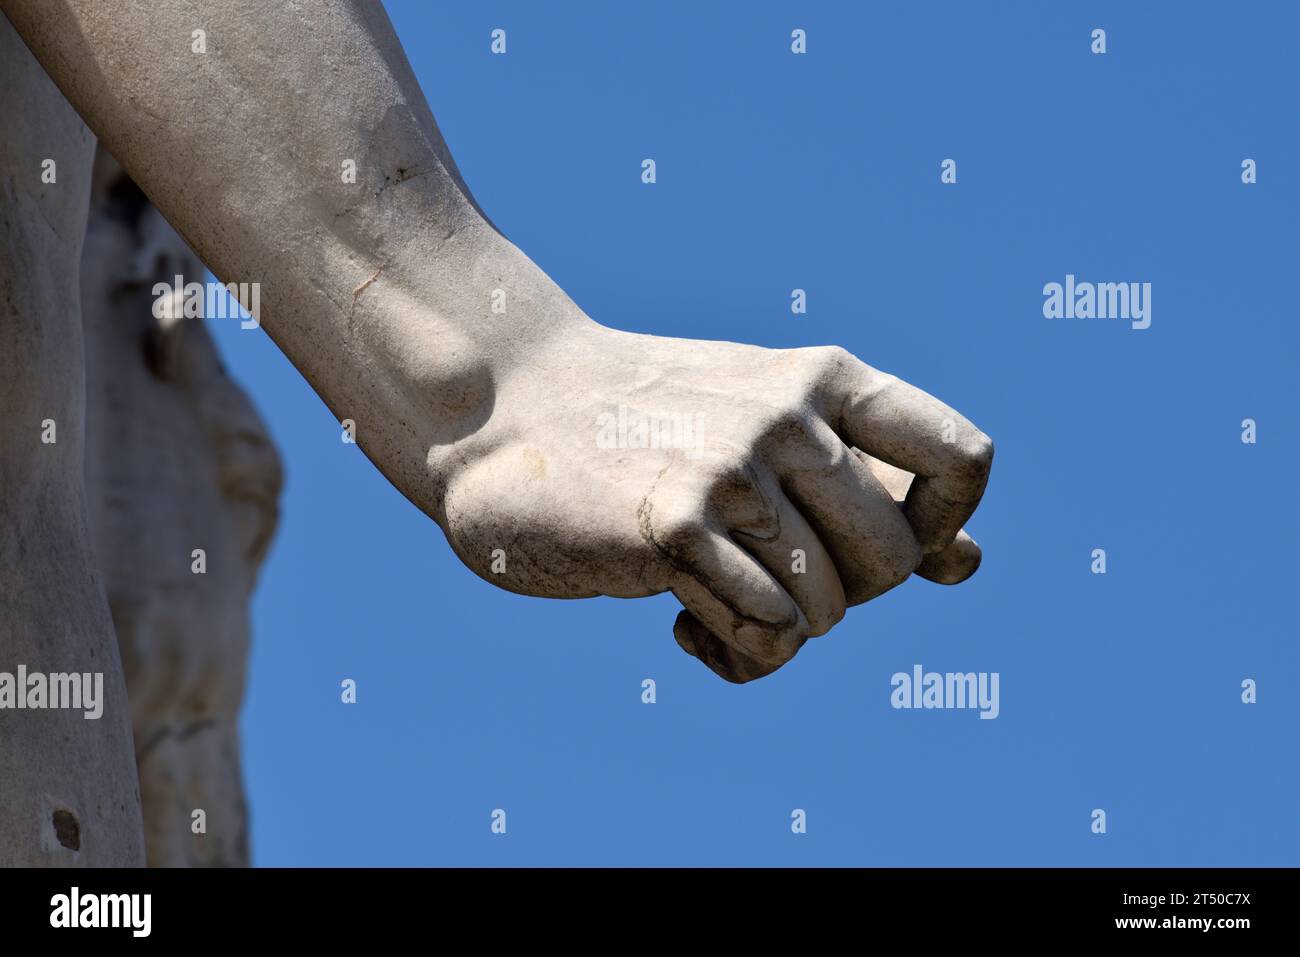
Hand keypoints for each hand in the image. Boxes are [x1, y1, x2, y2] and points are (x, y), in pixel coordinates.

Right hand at [434, 322, 991, 682]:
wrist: (507, 406)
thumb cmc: (647, 427)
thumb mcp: (766, 433)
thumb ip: (866, 490)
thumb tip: (968, 564)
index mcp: (822, 379)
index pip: (960, 457)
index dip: (945, 524)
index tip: (888, 542)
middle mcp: (787, 418)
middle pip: (893, 560)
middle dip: (845, 595)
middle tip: (772, 571)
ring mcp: (731, 471)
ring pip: (826, 609)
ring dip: (776, 627)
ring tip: (715, 595)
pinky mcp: (674, 530)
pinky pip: (765, 637)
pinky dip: (732, 652)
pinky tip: (683, 623)